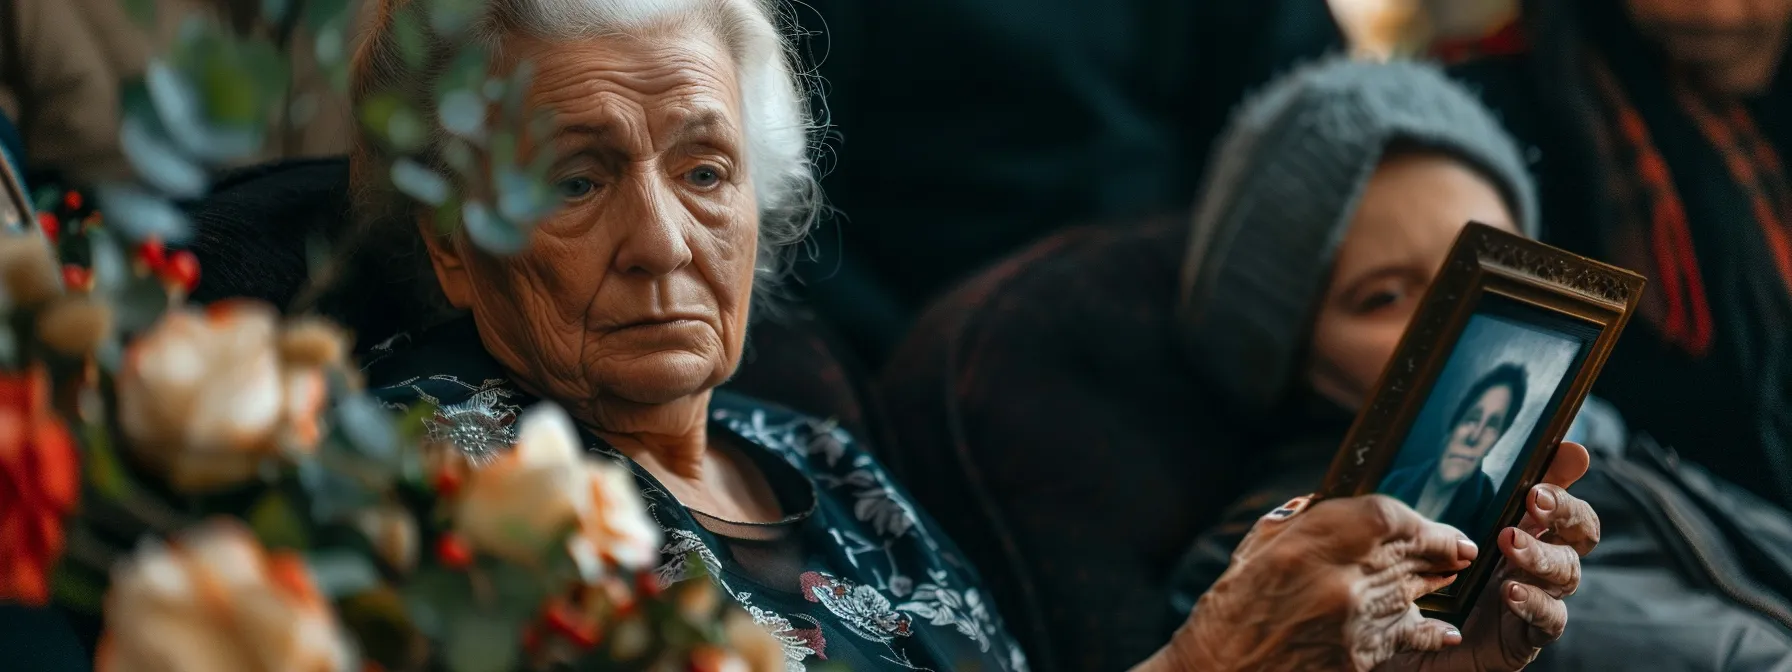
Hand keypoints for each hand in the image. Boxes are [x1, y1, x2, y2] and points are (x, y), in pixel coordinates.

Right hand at [1162, 493, 1478, 671]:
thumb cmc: (1228, 610)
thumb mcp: (1255, 549)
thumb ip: (1300, 522)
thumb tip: (1337, 506)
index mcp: (1306, 547)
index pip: (1384, 517)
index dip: (1413, 517)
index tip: (1424, 522)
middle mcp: (1337, 582)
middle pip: (1408, 553)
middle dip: (1438, 546)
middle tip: (1459, 546)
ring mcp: (1353, 624)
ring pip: (1411, 591)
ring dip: (1435, 580)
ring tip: (1452, 571)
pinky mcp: (1358, 658)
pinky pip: (1406, 637)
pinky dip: (1428, 631)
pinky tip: (1444, 629)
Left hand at [1381, 441, 1599, 670]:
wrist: (1395, 653)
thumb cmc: (1411, 589)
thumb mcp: (1417, 540)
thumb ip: (1429, 507)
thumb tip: (1439, 463)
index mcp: (1516, 533)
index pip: (1554, 499)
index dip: (1565, 475)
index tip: (1567, 453)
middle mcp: (1534, 564)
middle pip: (1580, 533)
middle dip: (1566, 512)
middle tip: (1537, 501)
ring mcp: (1536, 601)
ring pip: (1568, 573)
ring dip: (1543, 555)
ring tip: (1511, 545)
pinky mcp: (1526, 639)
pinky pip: (1549, 620)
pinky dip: (1534, 604)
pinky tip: (1510, 592)